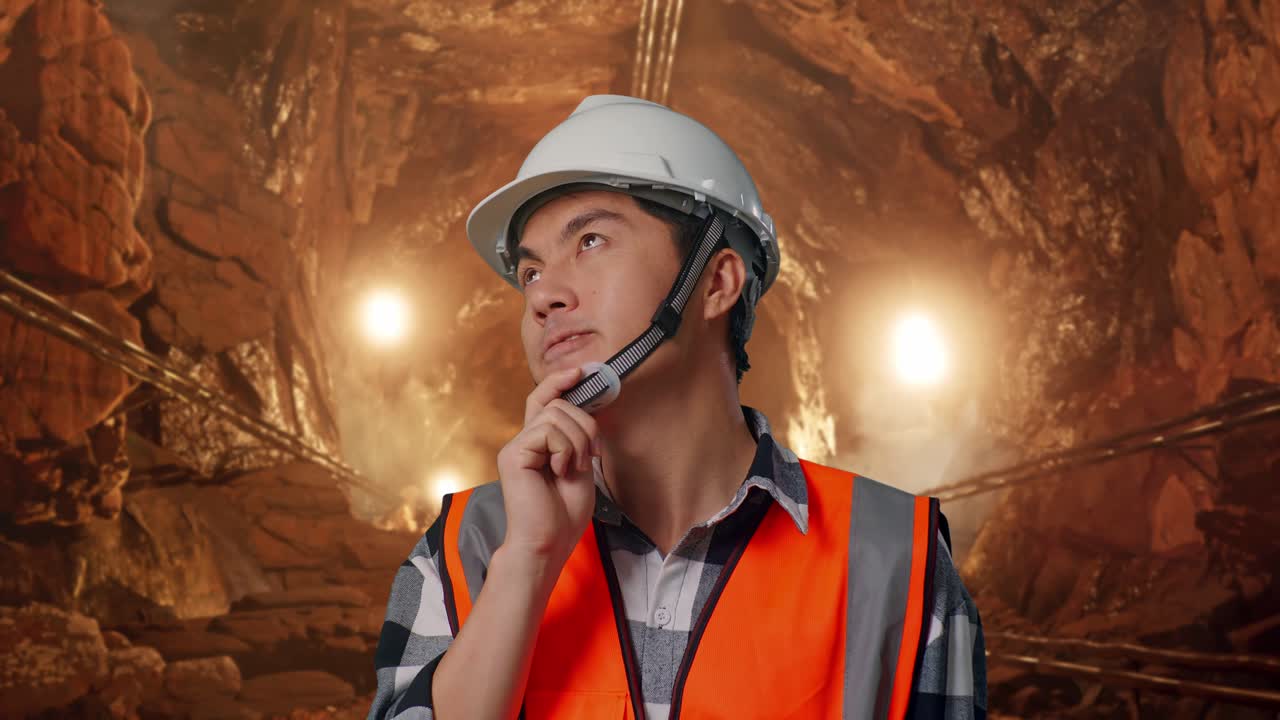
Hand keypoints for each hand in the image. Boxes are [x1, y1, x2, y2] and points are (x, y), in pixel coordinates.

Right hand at [496, 367, 600, 570]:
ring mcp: (516, 446)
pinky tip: (559, 471)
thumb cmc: (564, 514)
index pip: (543, 399)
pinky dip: (564, 449)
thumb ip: (578, 438)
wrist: (548, 543)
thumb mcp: (580, 466)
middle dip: (585, 426)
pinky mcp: (513, 454)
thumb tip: (586, 407)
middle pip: (558, 404)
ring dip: (577, 441)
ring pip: (556, 415)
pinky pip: (548, 430)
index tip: (580, 371)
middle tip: (589, 457)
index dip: (558, 381)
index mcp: (538, 444)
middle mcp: (523, 441)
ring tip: (572, 469)